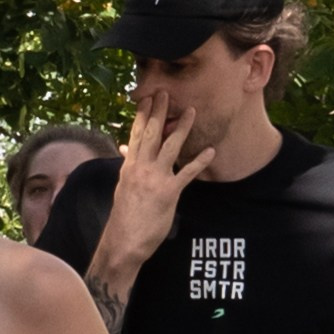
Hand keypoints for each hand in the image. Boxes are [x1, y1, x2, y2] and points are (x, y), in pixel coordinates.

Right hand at [104, 79, 217, 268]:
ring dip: (182, 128)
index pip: (136, 135)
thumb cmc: (125, 217)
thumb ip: (128, 166)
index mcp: (130, 167)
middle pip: (151, 134)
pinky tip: (210, 150)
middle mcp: (140, 168)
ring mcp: (154, 179)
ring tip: (192, 112)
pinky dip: (199, 161)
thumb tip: (126, 149)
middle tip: (165, 92)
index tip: (147, 98)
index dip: (142, 115)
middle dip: (159, 112)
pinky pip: (186, 173)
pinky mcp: (168, 193)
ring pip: (169, 147)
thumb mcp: (123, 187)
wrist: (123, 241)